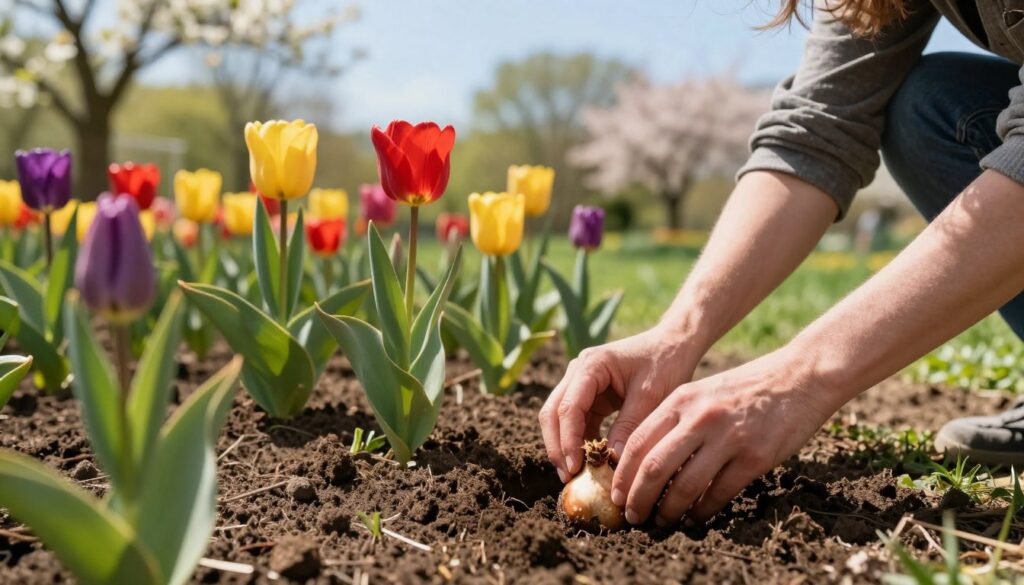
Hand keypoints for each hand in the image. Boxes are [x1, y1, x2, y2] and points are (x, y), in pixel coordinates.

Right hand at [539, 326, 700, 481]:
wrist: (674, 345)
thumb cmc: (665, 363)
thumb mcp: (650, 395)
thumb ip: (630, 425)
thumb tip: (611, 460)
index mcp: (591, 365)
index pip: (569, 407)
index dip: (568, 440)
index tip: (574, 468)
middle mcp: (578, 371)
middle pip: (553, 412)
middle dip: (557, 446)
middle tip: (567, 477)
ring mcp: (581, 382)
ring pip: (559, 417)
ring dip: (564, 445)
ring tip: (574, 475)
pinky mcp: (590, 394)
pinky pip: (577, 421)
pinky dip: (579, 441)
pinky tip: (589, 462)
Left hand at [610, 347, 836, 526]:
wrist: (799, 377)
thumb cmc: (747, 387)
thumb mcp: (702, 392)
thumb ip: (675, 419)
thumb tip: (644, 460)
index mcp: (681, 400)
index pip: (637, 442)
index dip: (621, 474)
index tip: (615, 494)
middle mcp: (699, 417)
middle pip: (653, 467)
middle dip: (637, 498)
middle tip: (632, 516)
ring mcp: (727, 437)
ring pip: (683, 486)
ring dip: (668, 510)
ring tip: (662, 521)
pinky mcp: (754, 456)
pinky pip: (718, 493)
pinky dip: (702, 511)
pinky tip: (696, 517)